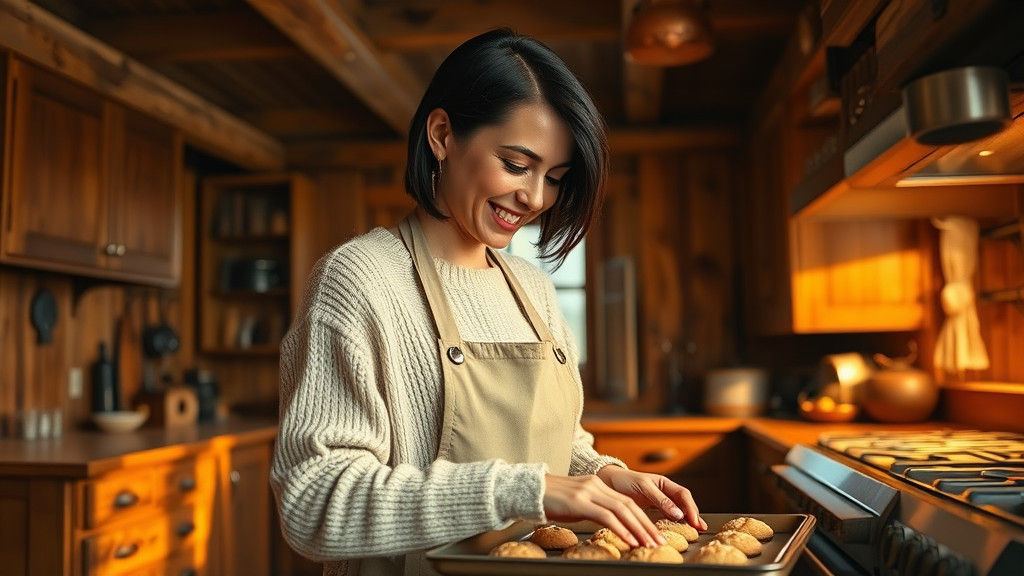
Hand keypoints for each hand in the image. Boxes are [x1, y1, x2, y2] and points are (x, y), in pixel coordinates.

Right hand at [542, 474, 665, 547]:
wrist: (528, 490)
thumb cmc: (549, 500)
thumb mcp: (576, 501)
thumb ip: (593, 507)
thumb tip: (608, 522)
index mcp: (597, 484)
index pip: (627, 502)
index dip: (643, 519)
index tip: (653, 534)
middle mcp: (596, 485)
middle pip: (629, 505)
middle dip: (646, 525)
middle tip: (659, 542)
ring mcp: (588, 492)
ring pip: (622, 510)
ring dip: (638, 529)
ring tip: (649, 544)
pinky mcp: (579, 502)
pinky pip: (606, 516)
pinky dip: (621, 529)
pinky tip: (630, 540)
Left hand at [595, 465, 706, 530]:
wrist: (607, 481)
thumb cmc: (624, 481)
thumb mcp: (642, 487)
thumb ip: (660, 499)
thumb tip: (678, 513)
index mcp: (663, 483)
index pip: (683, 495)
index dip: (691, 507)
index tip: (694, 521)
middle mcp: (664, 492)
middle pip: (684, 503)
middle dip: (693, 515)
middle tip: (700, 528)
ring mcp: (659, 501)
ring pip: (678, 510)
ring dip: (686, 519)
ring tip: (695, 530)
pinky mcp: (652, 510)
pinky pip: (667, 516)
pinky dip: (674, 523)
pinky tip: (678, 529)